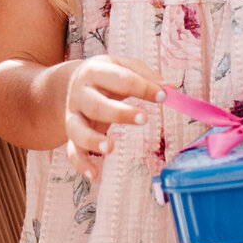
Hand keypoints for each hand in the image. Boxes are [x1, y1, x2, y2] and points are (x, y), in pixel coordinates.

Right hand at [64, 54, 161, 180]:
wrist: (71, 83)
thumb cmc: (107, 76)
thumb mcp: (123, 66)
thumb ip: (145, 76)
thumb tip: (171, 87)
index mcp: (95, 72)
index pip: (120, 78)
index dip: (143, 87)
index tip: (163, 96)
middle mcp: (80, 94)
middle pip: (96, 105)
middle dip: (119, 113)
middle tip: (144, 118)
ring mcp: (73, 116)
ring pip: (77, 129)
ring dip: (92, 140)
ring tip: (110, 148)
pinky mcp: (71, 135)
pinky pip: (72, 151)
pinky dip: (81, 164)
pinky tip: (95, 175)